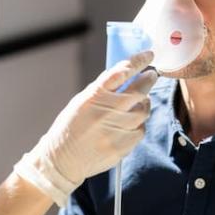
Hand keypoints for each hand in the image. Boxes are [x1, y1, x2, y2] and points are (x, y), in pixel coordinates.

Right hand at [13, 51, 156, 206]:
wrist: (63, 159)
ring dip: (143, 104)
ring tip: (137, 103)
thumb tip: (125, 75)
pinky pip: (140, 130)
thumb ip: (103, 90)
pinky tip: (128, 125)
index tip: (148, 55)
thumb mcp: (81, 101)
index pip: (121, 72)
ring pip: (143, 111)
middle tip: (151, 75)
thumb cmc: (71, 127)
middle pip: (139, 90)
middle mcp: (107, 110)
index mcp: (95, 95)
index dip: (138, 61)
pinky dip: (138, 125)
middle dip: (148, 79)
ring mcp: (116, 129)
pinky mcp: (122, 146)